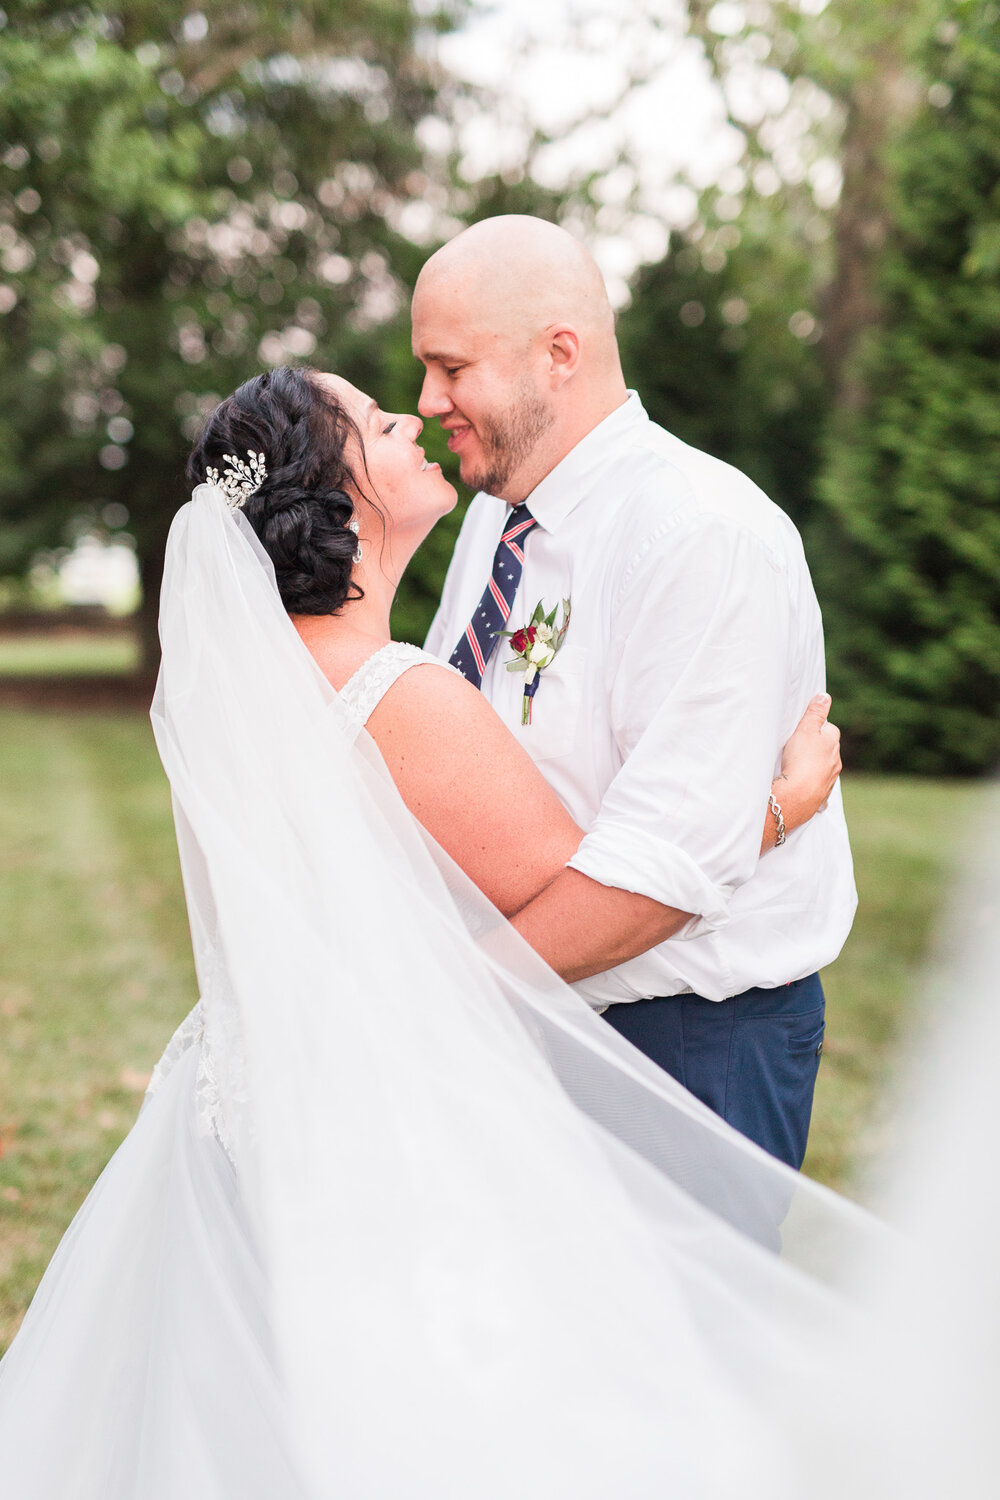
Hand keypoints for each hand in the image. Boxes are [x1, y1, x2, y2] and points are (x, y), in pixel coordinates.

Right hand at [777, 693, 841, 834]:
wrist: (797, 795)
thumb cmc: (801, 760)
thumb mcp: (806, 730)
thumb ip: (815, 713)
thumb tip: (825, 697)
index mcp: (832, 743)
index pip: (829, 729)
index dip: (818, 728)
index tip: (806, 729)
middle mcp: (835, 761)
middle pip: (827, 749)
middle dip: (817, 747)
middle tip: (799, 746)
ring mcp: (829, 779)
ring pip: (824, 768)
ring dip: (815, 766)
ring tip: (798, 765)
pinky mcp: (821, 795)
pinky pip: (818, 787)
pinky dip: (813, 785)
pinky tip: (803, 785)